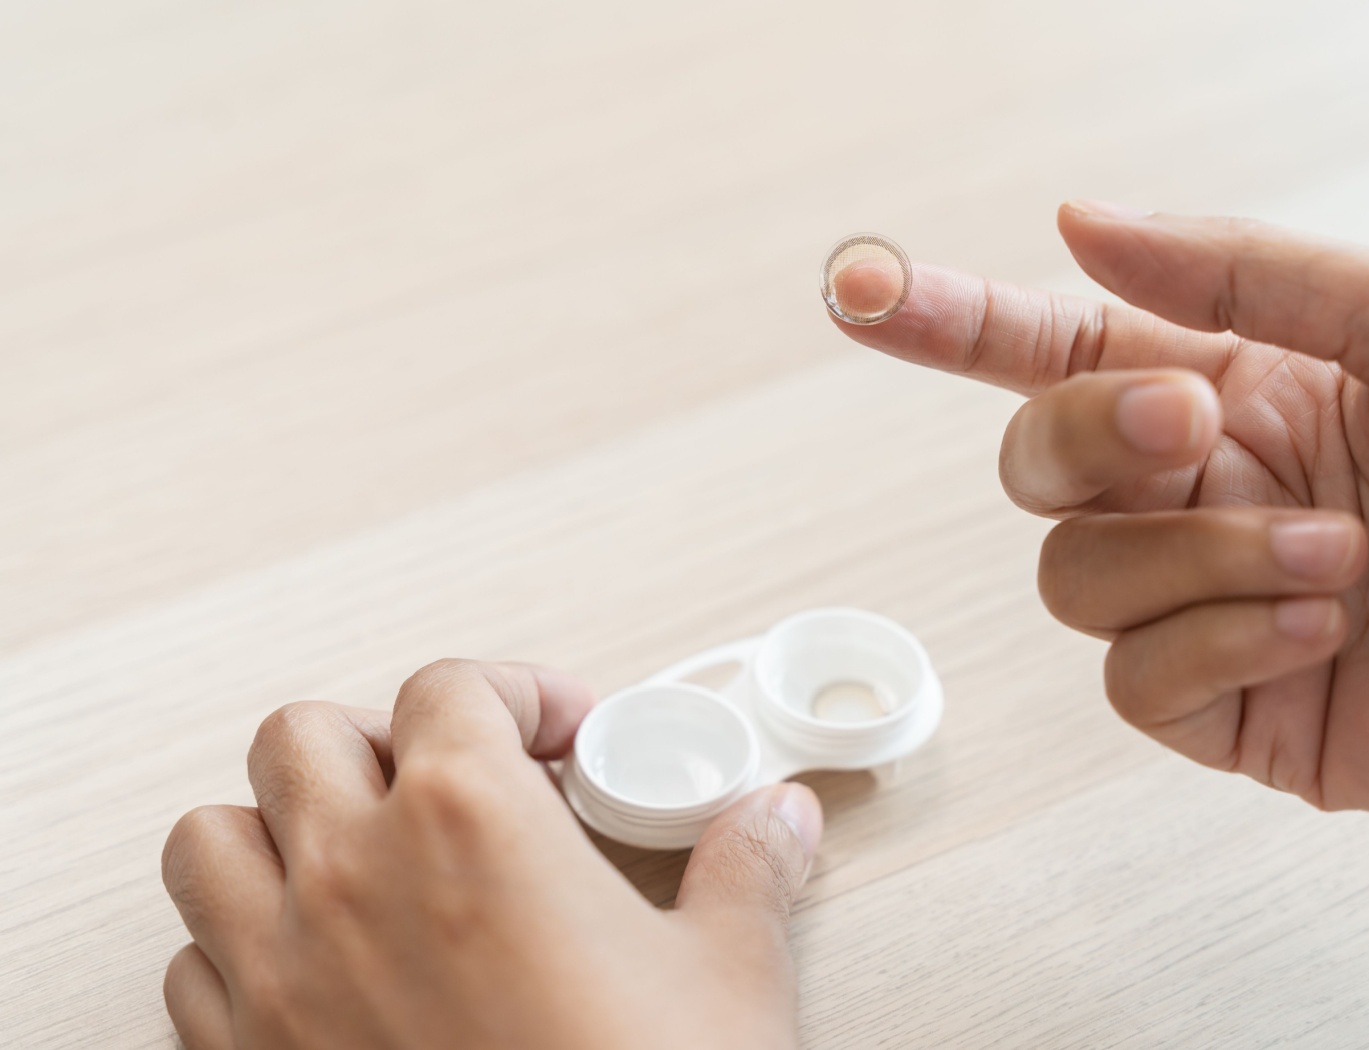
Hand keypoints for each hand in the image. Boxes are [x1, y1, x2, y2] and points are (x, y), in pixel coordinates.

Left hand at [161, 660, 822, 1048]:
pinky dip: (241, 949)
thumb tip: (776, 820)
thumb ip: (744, 873)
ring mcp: (279, 976)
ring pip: (209, 840)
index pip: (450, 688)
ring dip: (277, 831)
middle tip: (455, 781)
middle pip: (302, 736)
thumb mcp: (727, 977)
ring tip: (361, 858)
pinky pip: (191, 969)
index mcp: (469, 820)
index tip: (559, 730)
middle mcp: (351, 879)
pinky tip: (323, 971)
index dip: (515, 691)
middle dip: (380, 741)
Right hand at [830, 202, 1368, 828]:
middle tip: (1198, 428)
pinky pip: (1138, 682)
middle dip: (1093, 440)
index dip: (947, 318)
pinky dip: (1221, 645)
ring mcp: (1206, 608)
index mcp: (1234, 388)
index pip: (1051, 349)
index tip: (861, 289)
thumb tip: (1078, 220)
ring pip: (1077, 580)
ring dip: (1203, 560)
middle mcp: (1202, 497)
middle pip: (1034, 465)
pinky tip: (1320, 634)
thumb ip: (1232, 268)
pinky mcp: (1230, 712)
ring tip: (1333, 563)